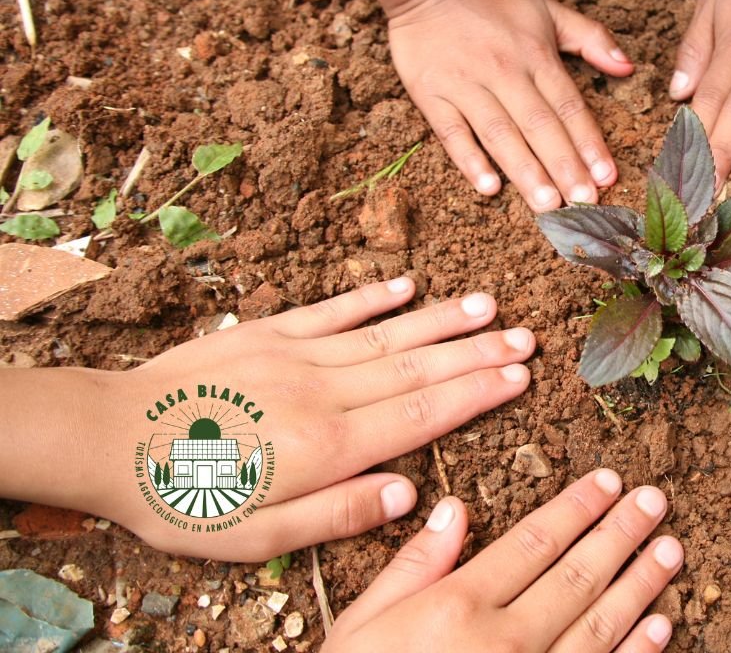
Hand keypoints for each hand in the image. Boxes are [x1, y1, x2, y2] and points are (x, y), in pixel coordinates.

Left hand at [105, 278, 533, 559]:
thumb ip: (339, 514)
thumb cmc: (187, 500)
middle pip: (417, 370)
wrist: (109, 439)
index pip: (423, 415)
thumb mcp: (260, 537)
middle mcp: (325, 393)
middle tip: (527, 337)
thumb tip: (410, 493)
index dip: (477, 392)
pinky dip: (372, 298)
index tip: (519, 375)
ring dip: (441, 321)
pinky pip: (331, 312)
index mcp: (330, 447)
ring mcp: (297, 356)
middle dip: (477, 352)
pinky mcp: (266, 334)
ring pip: (385, 336)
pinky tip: (407, 286)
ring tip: (489, 305)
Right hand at [325, 470, 681, 651]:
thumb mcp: (362, 626)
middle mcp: (504, 642)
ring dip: (641, 584)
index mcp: (457, 608)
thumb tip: (453, 510)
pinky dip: (636, 652)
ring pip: (599, 624)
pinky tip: (660, 625)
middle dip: (621, 533)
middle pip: (577, 575)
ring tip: (671, 549)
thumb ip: (413, 567)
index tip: (608, 481)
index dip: (575, 508)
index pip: (533, 543)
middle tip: (655, 500)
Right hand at [388, 0, 633, 211]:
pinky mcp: (431, 94)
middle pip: (540, 126)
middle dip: (564, 167)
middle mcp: (505, 72)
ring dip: (525, 171)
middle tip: (583, 203)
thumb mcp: (549, 10)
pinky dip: (469, 160)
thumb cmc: (494, 2)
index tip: (607, 177)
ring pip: (501, 134)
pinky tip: (489, 187)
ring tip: (547, 204)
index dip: (589, 143)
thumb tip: (628, 66)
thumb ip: (592, 37)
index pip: (569, 107)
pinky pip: (452, 132)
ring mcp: (466, 85)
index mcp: (537, 56)